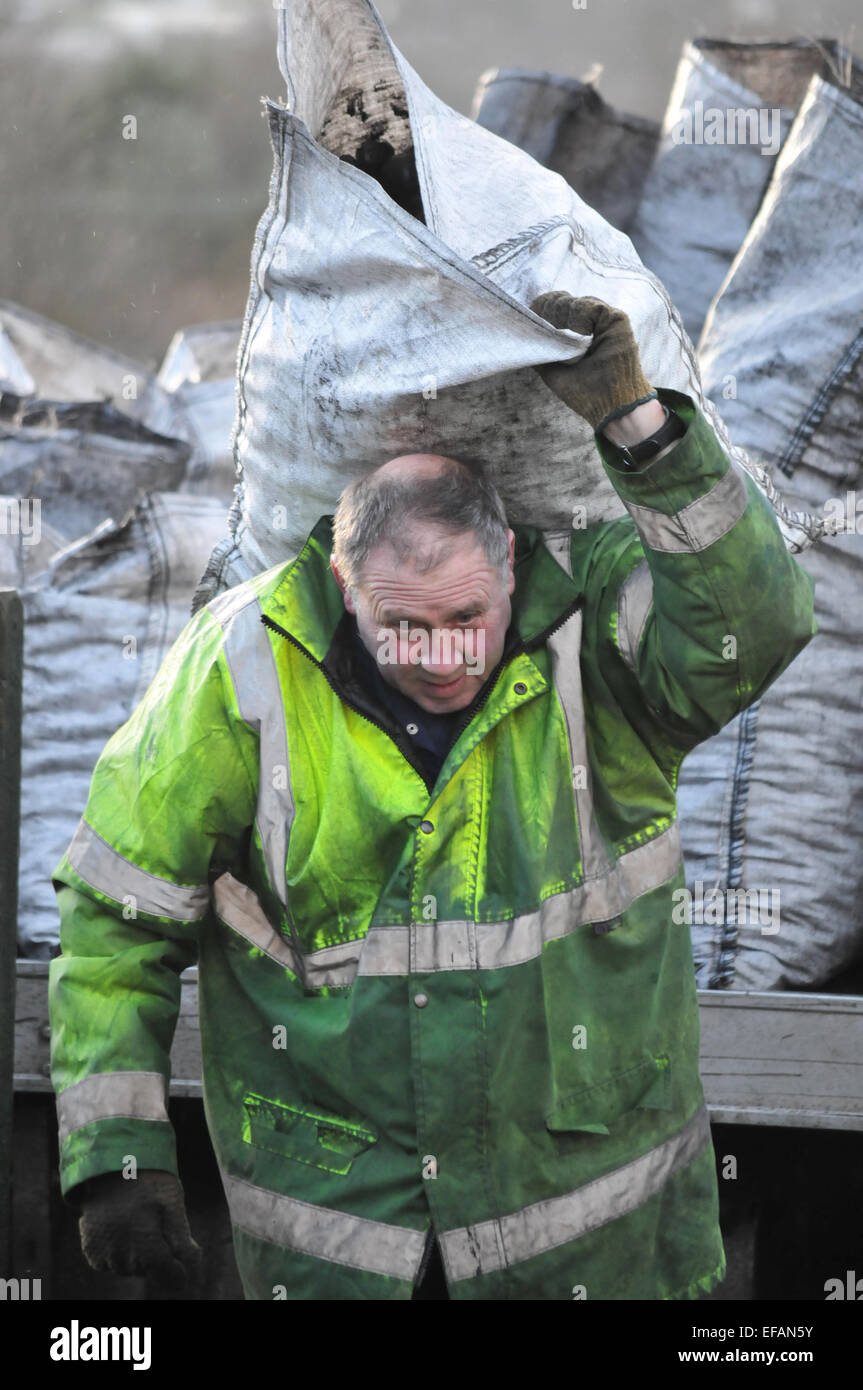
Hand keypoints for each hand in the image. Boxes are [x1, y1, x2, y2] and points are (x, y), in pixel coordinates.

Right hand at [78, 1169, 201, 1284]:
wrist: (112, 1164)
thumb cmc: (148, 1181)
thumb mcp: (173, 1204)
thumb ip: (181, 1239)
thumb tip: (191, 1265)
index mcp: (145, 1247)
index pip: (167, 1275)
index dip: (177, 1269)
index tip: (181, 1255)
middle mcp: (121, 1257)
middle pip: (148, 1271)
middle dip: (156, 1254)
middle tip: (154, 1222)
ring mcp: (103, 1255)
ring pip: (128, 1268)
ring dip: (136, 1254)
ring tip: (137, 1221)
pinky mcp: (90, 1250)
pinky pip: (109, 1263)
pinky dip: (118, 1251)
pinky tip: (122, 1227)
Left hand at [529, 292, 656, 431]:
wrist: (610, 405)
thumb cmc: (584, 392)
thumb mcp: (552, 370)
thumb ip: (540, 351)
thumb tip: (521, 334)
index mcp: (573, 333)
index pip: (552, 308)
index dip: (540, 310)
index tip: (533, 322)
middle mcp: (587, 323)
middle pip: (560, 301)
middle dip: (548, 314)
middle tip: (550, 336)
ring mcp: (601, 320)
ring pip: (572, 301)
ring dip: (562, 318)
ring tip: (568, 343)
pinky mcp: (615, 318)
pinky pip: (589, 305)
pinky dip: (579, 318)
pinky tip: (581, 338)